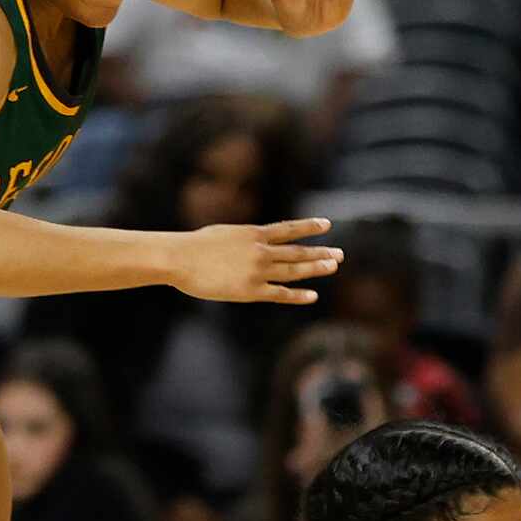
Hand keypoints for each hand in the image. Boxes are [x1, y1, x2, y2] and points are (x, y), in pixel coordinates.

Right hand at [172, 218, 341, 303]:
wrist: (180, 259)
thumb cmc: (195, 246)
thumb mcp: (225, 233)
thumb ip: (244, 239)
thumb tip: (255, 240)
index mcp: (254, 233)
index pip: (289, 229)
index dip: (309, 227)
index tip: (328, 225)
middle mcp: (261, 250)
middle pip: (297, 252)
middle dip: (320, 253)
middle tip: (340, 254)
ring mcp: (258, 271)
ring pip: (294, 270)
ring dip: (316, 268)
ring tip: (334, 267)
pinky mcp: (250, 290)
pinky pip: (280, 293)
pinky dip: (298, 295)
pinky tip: (313, 294)